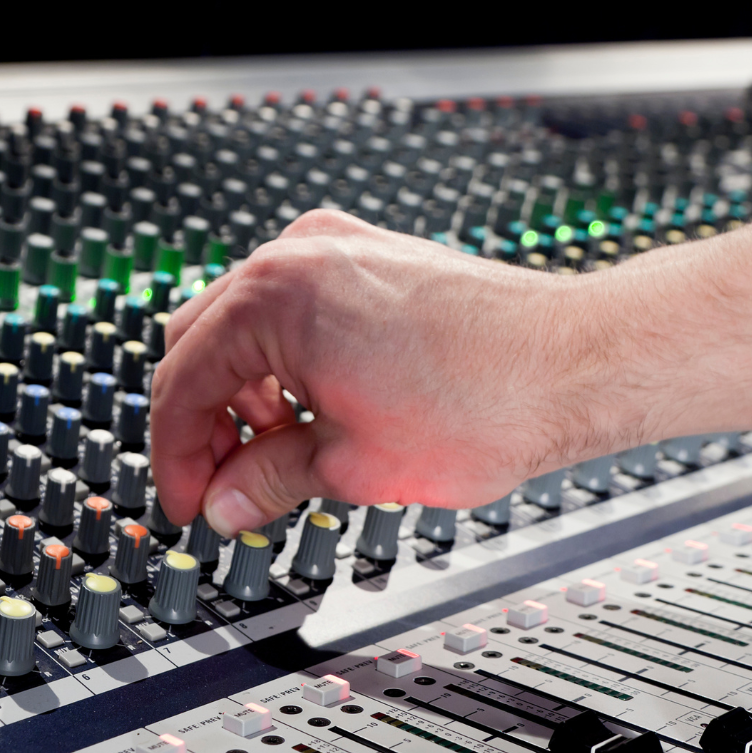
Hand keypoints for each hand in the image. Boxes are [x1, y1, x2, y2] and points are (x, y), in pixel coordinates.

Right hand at [149, 209, 649, 536]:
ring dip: (243, 393)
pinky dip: (285, 362)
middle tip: (221, 488)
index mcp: (275, 296)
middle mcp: (299, 253)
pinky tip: (311, 415)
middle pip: (201, 343)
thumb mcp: (350, 465)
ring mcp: (337, 247)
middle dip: (204, 422)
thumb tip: (225, 505)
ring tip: (274, 460)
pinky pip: (293, 308)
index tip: (190, 503)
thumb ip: (266, 483)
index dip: (177, 457)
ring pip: (244, 324)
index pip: (183, 382)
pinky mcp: (371, 258)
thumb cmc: (487, 400)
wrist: (574, 365)